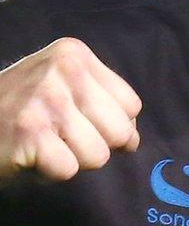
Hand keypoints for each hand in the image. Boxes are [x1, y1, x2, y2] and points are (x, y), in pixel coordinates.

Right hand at [0, 37, 141, 182]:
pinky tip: (30, 154)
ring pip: (99, 155)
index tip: (80, 122)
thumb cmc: (17, 109)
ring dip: (72, 160)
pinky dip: (51, 172)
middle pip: (122, 131)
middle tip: (59, 136)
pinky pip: (70, 169)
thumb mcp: (61, 88)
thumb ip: (104, 105)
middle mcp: (63, 69)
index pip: (131, 105)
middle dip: (95, 145)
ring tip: (44, 144)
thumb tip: (134, 141)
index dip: (111, 125)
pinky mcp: (29, 131)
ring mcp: (46, 99)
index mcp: (75, 53)